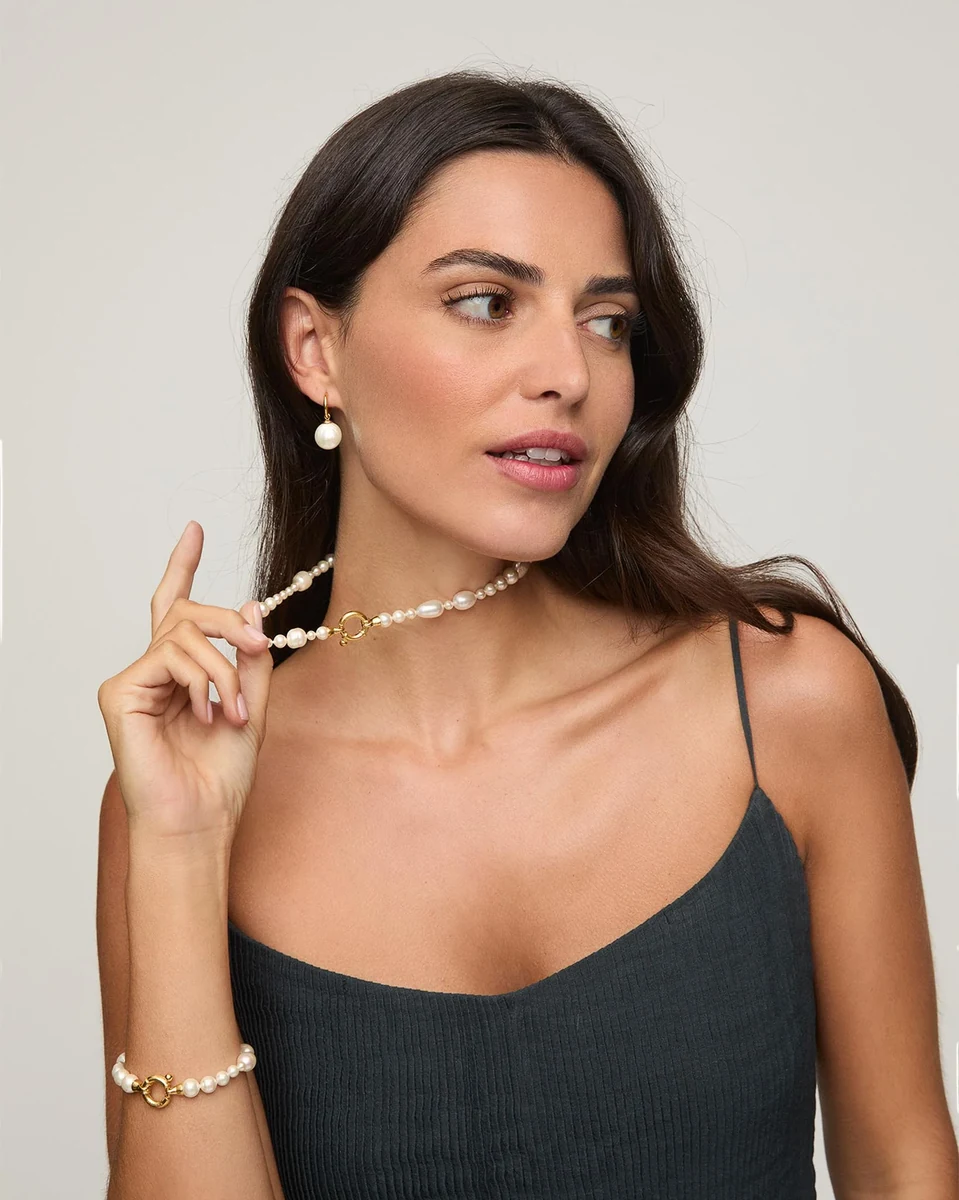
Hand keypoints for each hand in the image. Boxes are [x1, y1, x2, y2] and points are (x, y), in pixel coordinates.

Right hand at [97, 521, 274, 844]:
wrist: (202, 819)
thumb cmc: (221, 775)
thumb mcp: (253, 706)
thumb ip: (251, 658)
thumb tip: (251, 604)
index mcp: (182, 672)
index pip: (175, 606)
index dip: (183, 565)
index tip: (195, 529)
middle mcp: (153, 670)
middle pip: (184, 611)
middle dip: (228, 621)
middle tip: (260, 644)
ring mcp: (133, 680)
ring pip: (183, 632)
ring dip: (224, 668)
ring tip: (235, 710)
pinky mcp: (119, 692)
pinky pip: (169, 656)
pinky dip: (202, 680)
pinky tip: (209, 713)